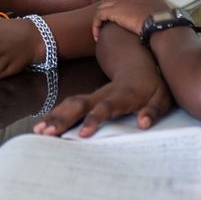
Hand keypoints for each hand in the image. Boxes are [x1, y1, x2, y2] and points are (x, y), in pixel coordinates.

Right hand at [33, 63, 172, 137]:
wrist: (138, 65)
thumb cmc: (151, 86)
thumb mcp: (161, 97)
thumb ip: (153, 110)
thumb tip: (143, 123)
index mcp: (122, 94)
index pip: (105, 106)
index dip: (94, 119)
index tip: (82, 134)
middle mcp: (103, 93)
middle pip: (80, 103)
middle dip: (62, 118)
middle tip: (47, 133)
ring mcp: (93, 94)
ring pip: (71, 102)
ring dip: (54, 116)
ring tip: (39, 130)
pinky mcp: (88, 97)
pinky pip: (70, 105)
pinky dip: (55, 115)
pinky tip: (43, 126)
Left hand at [92, 0, 173, 39]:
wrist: (164, 24)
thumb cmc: (167, 20)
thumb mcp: (161, 8)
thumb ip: (153, 6)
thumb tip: (155, 14)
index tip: (115, 5)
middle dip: (106, 5)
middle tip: (106, 18)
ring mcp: (121, 1)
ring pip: (102, 5)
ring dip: (99, 17)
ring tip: (100, 28)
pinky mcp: (115, 11)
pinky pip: (99, 15)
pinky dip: (96, 25)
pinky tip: (97, 35)